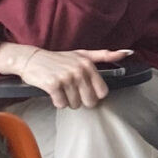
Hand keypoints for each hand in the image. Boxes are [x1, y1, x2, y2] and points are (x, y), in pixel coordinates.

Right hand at [2, 45, 130, 108]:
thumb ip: (104, 55)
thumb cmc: (58, 59)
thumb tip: (126, 53)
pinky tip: (53, 92)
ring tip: (61, 89)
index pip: (102, 92)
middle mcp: (79, 70)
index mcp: (88, 64)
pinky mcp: (53, 85)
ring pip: (75, 104)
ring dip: (67, 101)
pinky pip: (61, 104)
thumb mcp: (82, 54)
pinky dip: (57, 101)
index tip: (84, 89)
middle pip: (89, 101)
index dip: (93, 94)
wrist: (31, 59)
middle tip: (71, 90)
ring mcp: (66, 77)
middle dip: (80, 100)